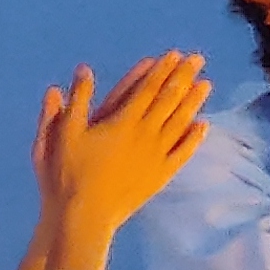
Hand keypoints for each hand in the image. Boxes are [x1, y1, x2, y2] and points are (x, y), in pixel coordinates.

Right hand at [36, 52, 209, 237]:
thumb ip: (77, 100)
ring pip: (180, 122)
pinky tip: (203, 125)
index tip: (174, 55)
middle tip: (197, 59)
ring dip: (193, 102)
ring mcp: (155, 155)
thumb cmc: (68, 173)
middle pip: (168, 100)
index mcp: (122, 122)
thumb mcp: (64, 132)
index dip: (161, 70)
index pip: (146, 89)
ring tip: (206, 84)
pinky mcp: (159, 175)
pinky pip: (182, 152)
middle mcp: (144, 134)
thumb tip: (84, 70)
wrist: (85, 214)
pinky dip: (193, 138)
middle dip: (183, 77)